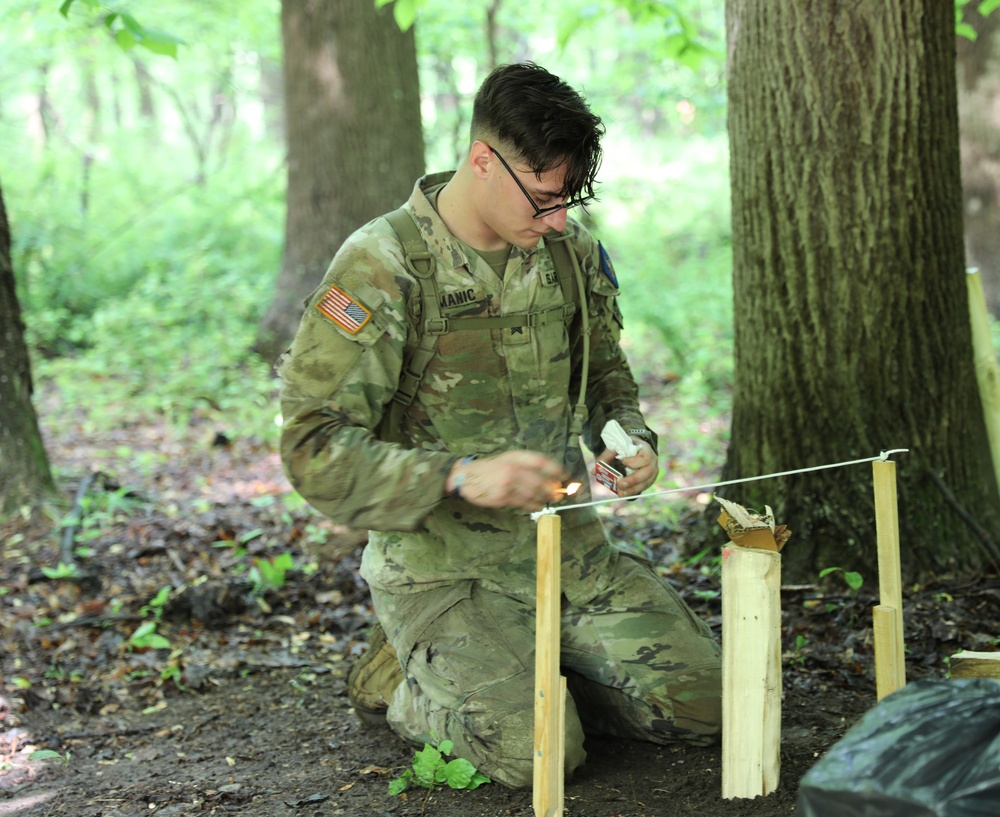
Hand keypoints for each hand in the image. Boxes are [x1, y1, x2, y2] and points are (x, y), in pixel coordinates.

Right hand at [447, 451, 567, 511]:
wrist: (465, 476)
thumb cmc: (489, 468)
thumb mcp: (507, 458)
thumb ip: (525, 464)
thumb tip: (549, 476)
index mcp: (514, 457)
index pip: (540, 461)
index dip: (555, 469)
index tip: (564, 475)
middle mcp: (512, 469)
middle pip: (539, 480)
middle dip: (552, 488)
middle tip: (560, 492)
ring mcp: (507, 484)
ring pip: (533, 494)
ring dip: (545, 499)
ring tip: (552, 500)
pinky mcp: (502, 498)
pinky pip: (523, 503)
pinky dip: (534, 506)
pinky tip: (539, 506)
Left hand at [597, 438, 658, 496]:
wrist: (637, 447)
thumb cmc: (626, 446)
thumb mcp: (617, 447)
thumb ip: (606, 457)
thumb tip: (594, 471)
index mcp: (645, 449)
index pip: (644, 457)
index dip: (634, 462)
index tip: (623, 462)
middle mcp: (652, 461)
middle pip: (648, 472)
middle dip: (633, 479)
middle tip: (621, 484)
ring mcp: (653, 471)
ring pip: (646, 482)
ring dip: (633, 489)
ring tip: (620, 494)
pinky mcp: (650, 479)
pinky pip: (644, 487)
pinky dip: (634, 491)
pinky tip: (625, 494)